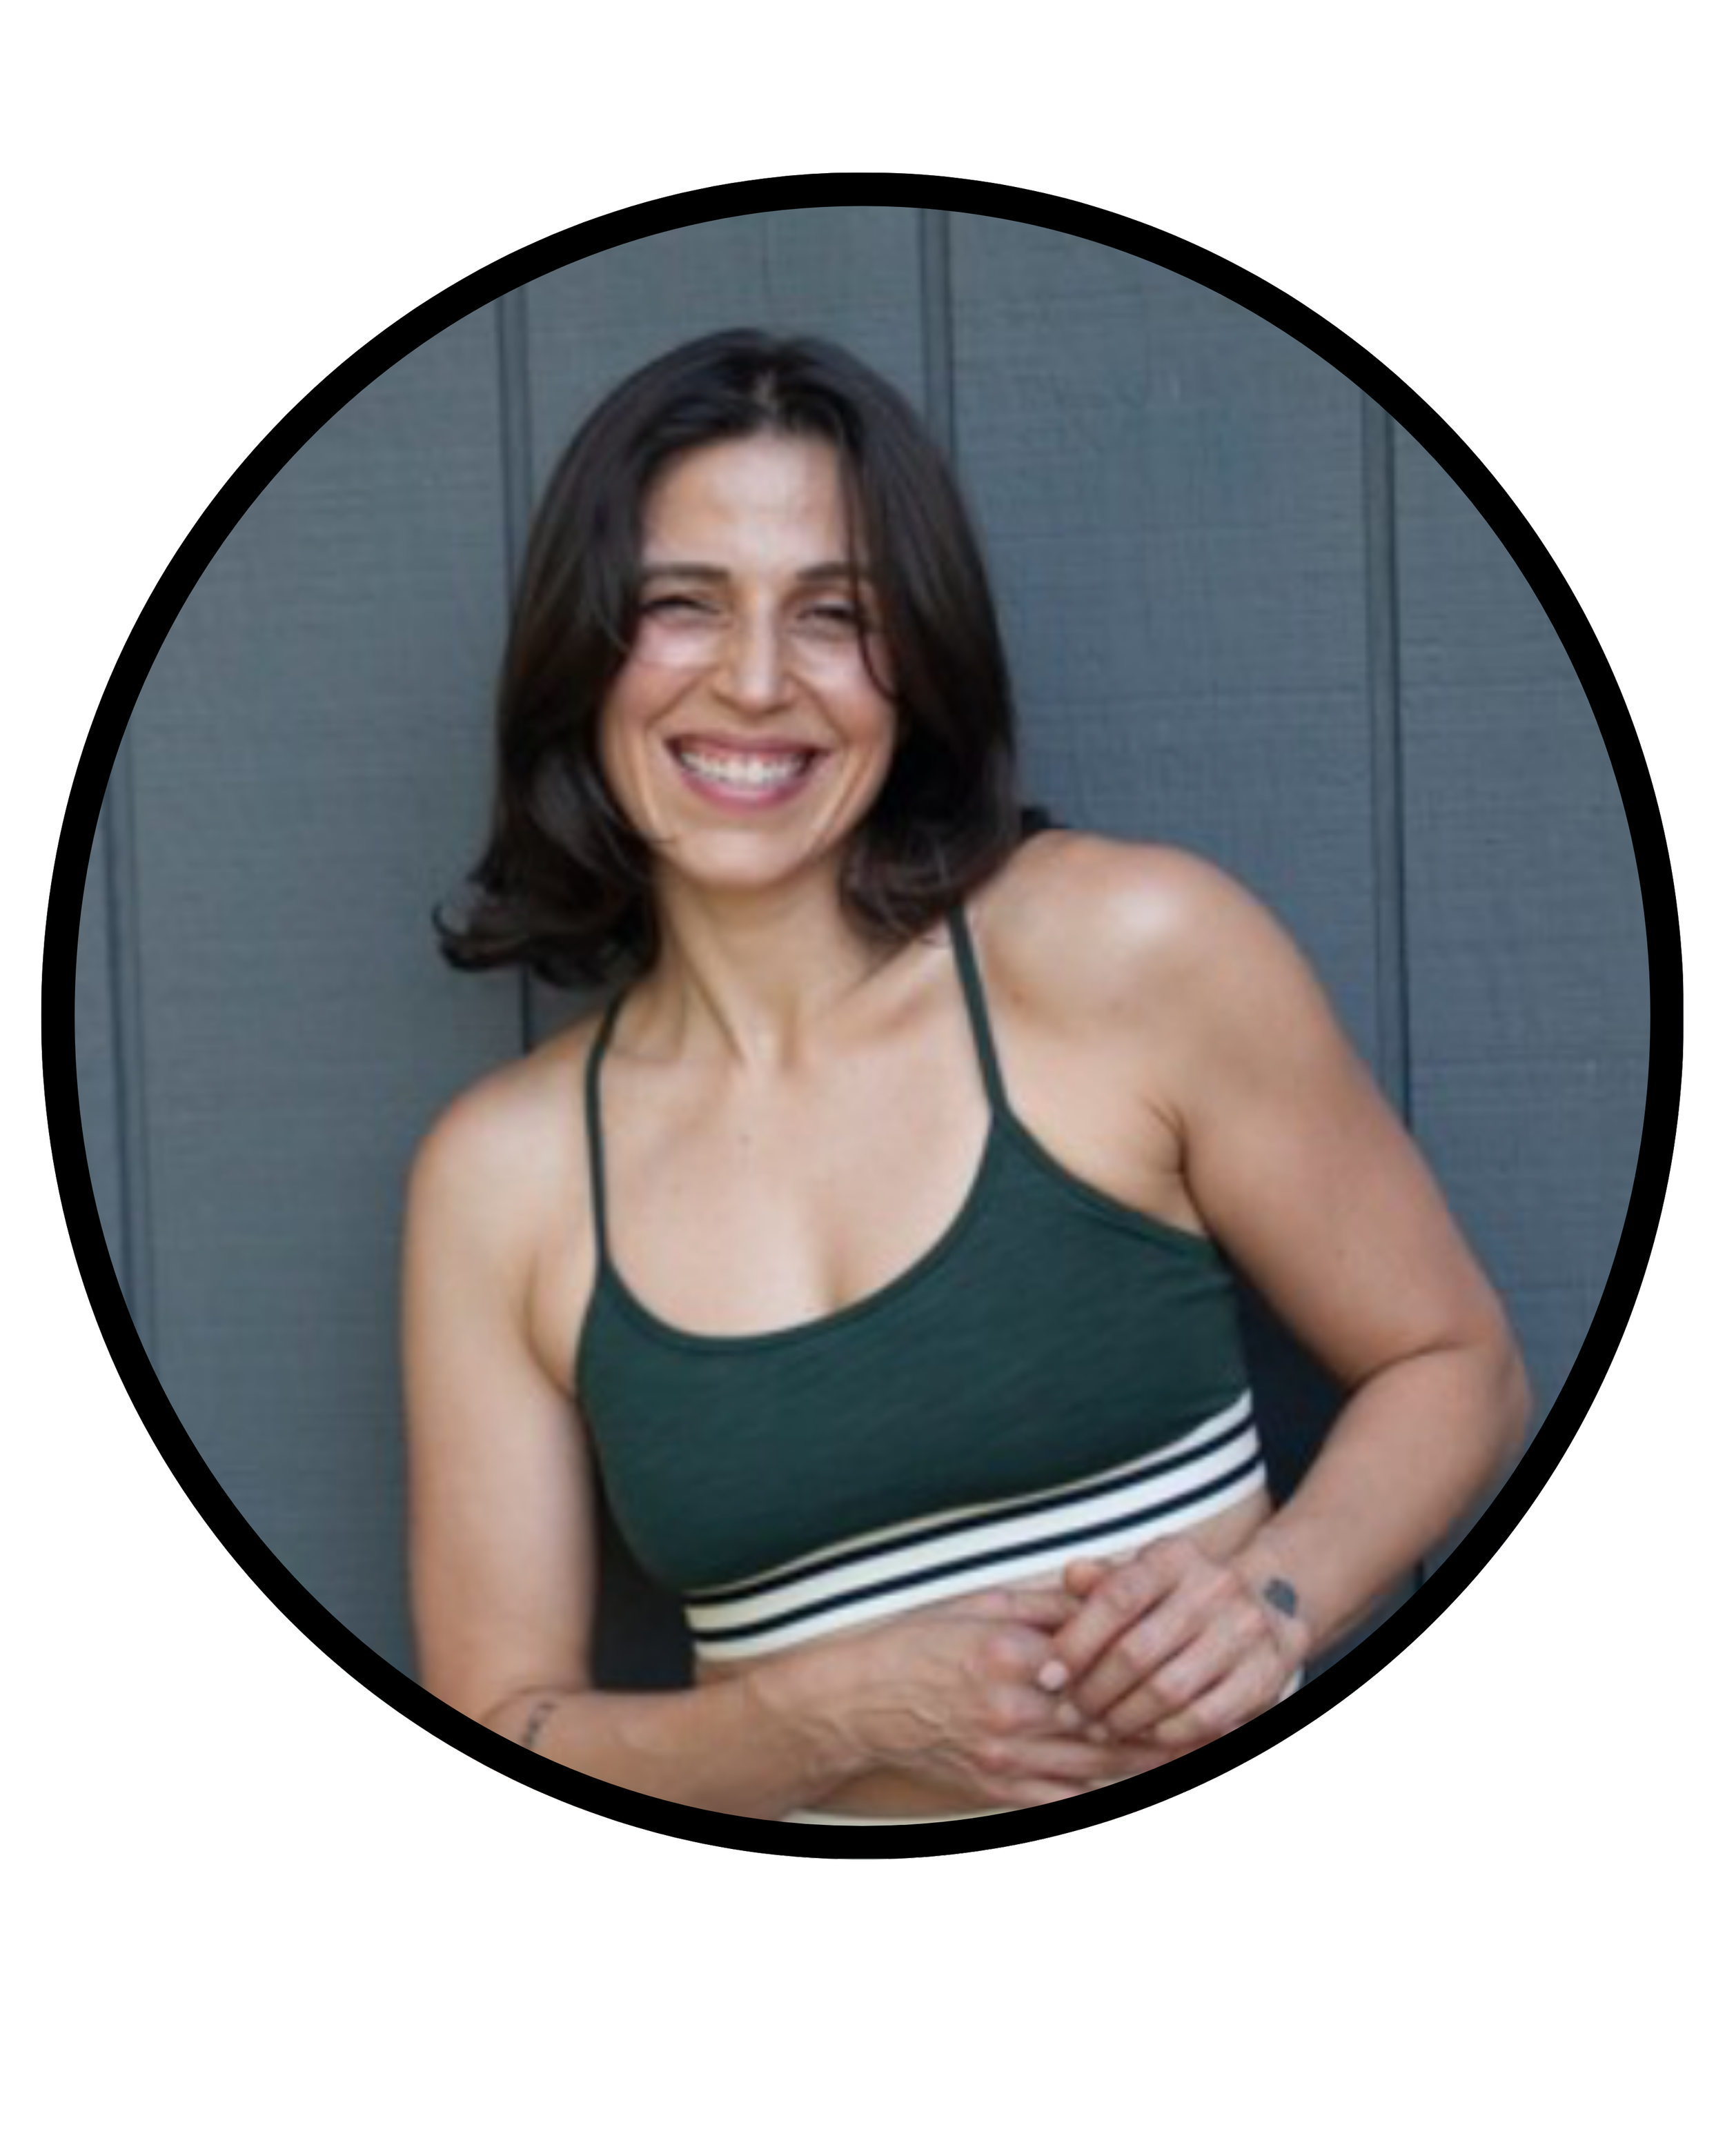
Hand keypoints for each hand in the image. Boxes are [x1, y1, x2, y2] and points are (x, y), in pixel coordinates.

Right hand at [808, 1585, 1175, 1809]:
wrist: (858, 1703)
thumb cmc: (915, 1645)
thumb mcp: (978, 1607)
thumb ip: (1044, 1607)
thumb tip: (1099, 1596)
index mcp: (1008, 1655)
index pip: (1094, 1659)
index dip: (1141, 1661)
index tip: (1183, 1655)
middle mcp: (1012, 1710)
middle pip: (1105, 1718)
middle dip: (1160, 1716)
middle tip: (1211, 1710)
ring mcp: (1005, 1756)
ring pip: (1096, 1764)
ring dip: (1149, 1759)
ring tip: (1195, 1749)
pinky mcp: (997, 1788)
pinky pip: (1064, 1797)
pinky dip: (1106, 1792)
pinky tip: (1139, 1784)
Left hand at [1042, 1539, 1311, 1759]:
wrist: (1268, 1603)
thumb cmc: (1181, 1595)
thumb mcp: (1143, 1574)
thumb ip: (1102, 1581)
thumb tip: (1071, 1577)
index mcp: (1175, 1557)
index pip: (1117, 1598)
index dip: (1077, 1642)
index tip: (1049, 1676)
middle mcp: (1214, 1588)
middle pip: (1137, 1652)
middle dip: (1094, 1691)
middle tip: (1070, 1713)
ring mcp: (1244, 1632)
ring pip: (1168, 1691)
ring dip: (1123, 1719)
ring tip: (1099, 1727)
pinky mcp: (1263, 1675)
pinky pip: (1204, 1719)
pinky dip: (1165, 1734)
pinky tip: (1142, 1735)